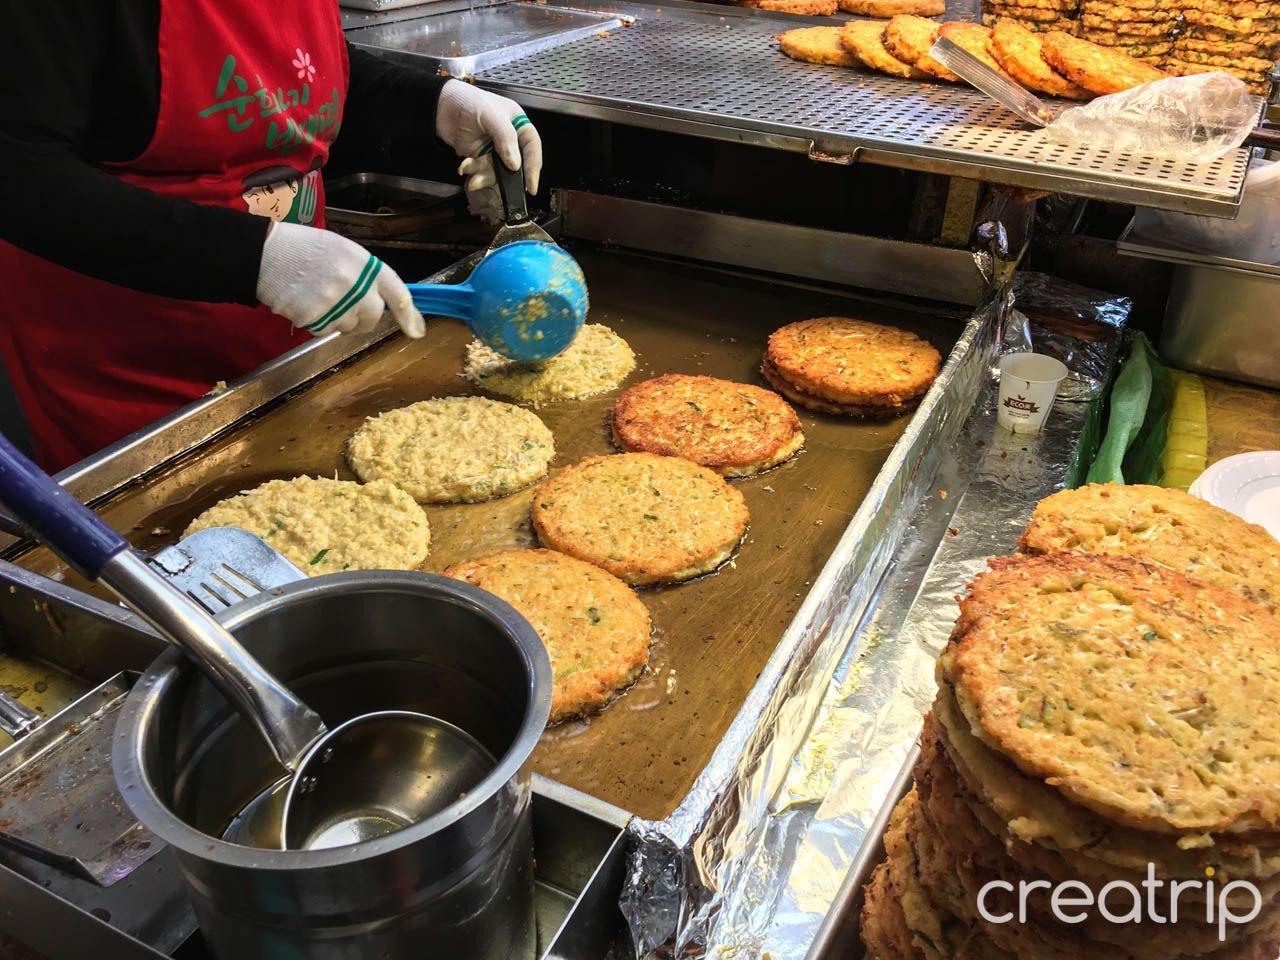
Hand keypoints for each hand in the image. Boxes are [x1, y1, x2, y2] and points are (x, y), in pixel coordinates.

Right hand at [256, 222, 424, 337]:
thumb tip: (384, 302)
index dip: (409, 314)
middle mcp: (354, 283)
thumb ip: (365, 274)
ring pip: (348, 326)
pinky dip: (317, 322)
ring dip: (338, 319)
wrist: (266, 252)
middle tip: (347, 308)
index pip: (397, 292)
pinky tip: (305, 302)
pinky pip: (325, 330)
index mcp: (364, 263)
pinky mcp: (314, 316)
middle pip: (373, 317)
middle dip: (364, 319)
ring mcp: (335, 301)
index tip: (416, 330)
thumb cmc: (304, 249)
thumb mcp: (342, 250)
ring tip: (317, 296)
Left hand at [436, 79, 541, 216]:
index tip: (531, 186)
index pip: (532, 147)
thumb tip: (515, 165)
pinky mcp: (480, 157)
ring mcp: (494, 150)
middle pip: (517, 164)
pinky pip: (482, 171)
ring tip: (474, 180)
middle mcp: (509, 139)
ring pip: (498, 171)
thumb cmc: (469, 102)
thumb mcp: (491, 115)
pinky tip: (464, 169)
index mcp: (518, 124)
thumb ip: (505, 138)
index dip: (533, 166)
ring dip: (485, 177)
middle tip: (507, 191)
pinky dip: (474, 174)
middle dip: (509, 178)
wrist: (441, 105)